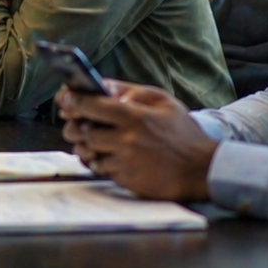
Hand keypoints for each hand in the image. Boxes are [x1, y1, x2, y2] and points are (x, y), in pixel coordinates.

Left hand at [57, 79, 217, 201]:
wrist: (203, 170)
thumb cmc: (183, 132)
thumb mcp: (163, 102)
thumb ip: (132, 91)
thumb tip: (104, 86)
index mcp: (135, 116)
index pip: (90, 105)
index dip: (72, 100)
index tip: (64, 98)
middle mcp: (127, 139)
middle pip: (82, 131)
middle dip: (74, 125)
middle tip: (75, 122)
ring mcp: (125, 162)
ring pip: (87, 152)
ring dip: (84, 145)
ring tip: (92, 140)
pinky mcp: (126, 180)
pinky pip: (100, 169)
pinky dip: (98, 162)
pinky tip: (107, 156)